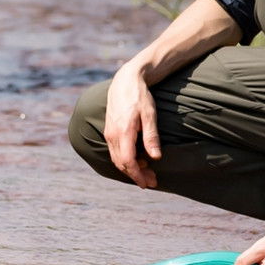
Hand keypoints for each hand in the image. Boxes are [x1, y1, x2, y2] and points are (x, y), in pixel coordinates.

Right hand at [102, 65, 162, 187]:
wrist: (125, 80)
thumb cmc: (140, 96)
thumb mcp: (150, 115)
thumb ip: (151, 136)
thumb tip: (155, 157)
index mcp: (123, 132)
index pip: (128, 162)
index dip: (137, 175)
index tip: (147, 183)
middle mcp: (112, 135)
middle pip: (122, 163)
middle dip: (136, 175)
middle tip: (152, 181)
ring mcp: (109, 133)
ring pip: (117, 159)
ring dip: (131, 168)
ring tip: (147, 172)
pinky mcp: (110, 131)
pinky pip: (116, 151)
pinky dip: (126, 159)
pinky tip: (139, 159)